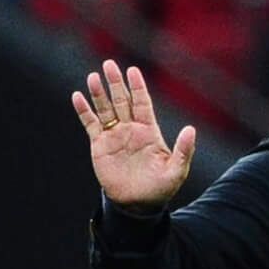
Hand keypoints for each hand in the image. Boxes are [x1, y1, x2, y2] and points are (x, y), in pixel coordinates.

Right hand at [72, 59, 195, 212]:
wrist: (137, 204)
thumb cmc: (160, 188)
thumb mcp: (176, 171)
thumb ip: (183, 150)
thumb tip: (191, 129)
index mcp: (149, 132)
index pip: (142, 103)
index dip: (137, 87)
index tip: (132, 70)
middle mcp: (131, 129)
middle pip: (122, 101)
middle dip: (116, 83)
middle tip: (109, 64)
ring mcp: (114, 136)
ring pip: (105, 109)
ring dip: (99, 93)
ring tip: (93, 76)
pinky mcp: (100, 145)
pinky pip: (90, 124)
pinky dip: (84, 111)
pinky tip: (77, 96)